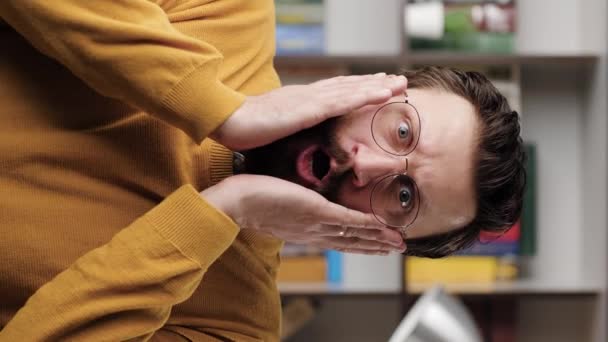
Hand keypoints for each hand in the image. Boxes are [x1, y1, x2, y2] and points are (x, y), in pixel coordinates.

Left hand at [200, 174, 405, 254]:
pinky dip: (367, 225)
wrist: (235, 203)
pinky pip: (347, 220)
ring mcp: (316, 223)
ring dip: (378, 239)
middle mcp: (313, 232)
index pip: (336, 237)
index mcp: (304, 229)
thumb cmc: (250, 199)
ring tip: (397, 243)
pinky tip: (382, 227)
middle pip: (350, 242)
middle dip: (374, 246)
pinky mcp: (316, 212)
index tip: (375, 242)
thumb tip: (297, 195)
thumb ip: (292, 201)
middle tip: (395, 248)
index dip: (359, 241)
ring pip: (353, 234)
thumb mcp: (276, 202)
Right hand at [211, 73, 407, 150]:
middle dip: (374, 83)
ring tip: (399, 84)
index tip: (377, 86)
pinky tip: (382, 93)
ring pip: (350, 90)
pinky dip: (364, 95)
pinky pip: (343, 101)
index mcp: (302, 101)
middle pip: (348, 87)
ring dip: (377, 86)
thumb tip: (297, 135)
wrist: (228, 120)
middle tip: (398, 81)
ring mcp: (310, 100)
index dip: (357, 89)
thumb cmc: (246, 128)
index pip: (335, 92)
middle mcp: (310, 96)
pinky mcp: (308, 108)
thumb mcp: (275, 128)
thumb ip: (290, 129)